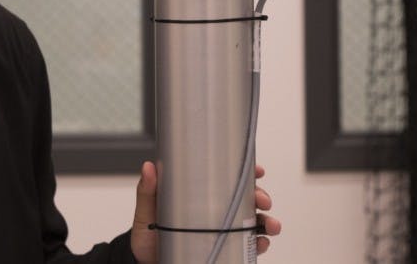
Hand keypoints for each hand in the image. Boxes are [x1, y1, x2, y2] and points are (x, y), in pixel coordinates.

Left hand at [129, 162, 281, 262]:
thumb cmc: (148, 234)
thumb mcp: (146, 211)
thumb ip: (148, 191)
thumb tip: (149, 167)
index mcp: (199, 196)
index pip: (225, 180)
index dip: (245, 173)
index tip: (257, 170)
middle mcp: (214, 212)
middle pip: (245, 199)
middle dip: (260, 197)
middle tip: (263, 200)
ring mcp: (220, 231)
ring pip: (252, 222)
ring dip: (266, 222)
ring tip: (269, 225)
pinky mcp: (222, 250)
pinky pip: (246, 247)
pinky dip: (258, 244)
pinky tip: (261, 243)